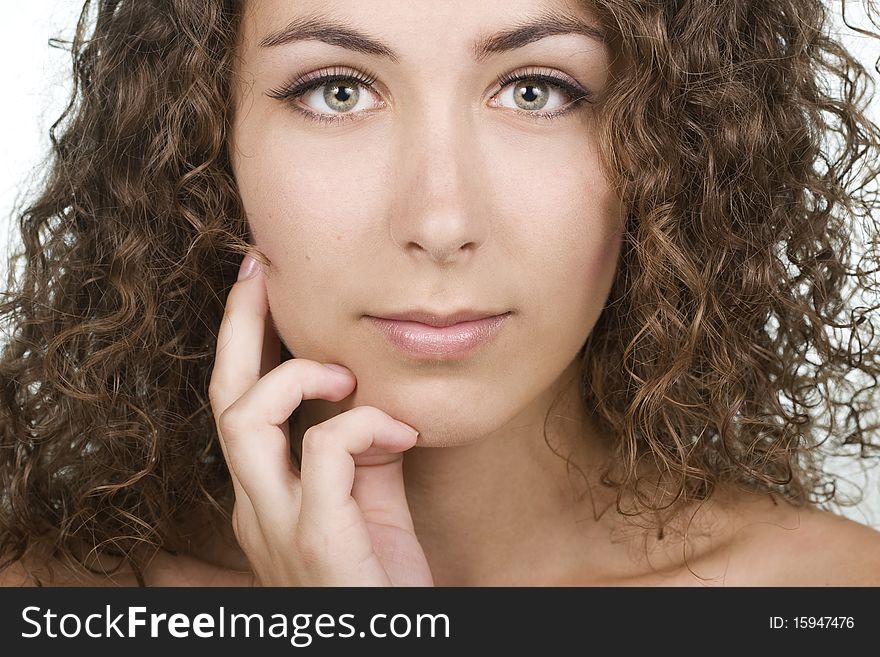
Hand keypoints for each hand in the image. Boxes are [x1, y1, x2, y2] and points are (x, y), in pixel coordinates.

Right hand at [208, 255, 433, 585]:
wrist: (391, 643)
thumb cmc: (382, 581)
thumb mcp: (369, 503)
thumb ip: (360, 451)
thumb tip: (367, 399)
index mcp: (265, 494)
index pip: (237, 403)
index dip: (243, 340)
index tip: (259, 284)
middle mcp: (256, 507)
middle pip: (223, 399)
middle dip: (237, 325)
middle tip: (260, 270)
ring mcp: (279, 527)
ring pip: (245, 421)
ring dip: (297, 378)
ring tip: (346, 375)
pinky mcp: (317, 542)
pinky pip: (324, 453)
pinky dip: (364, 426)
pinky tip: (402, 437)